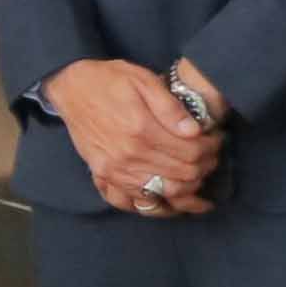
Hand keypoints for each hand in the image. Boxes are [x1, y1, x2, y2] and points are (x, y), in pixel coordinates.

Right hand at [47, 55, 217, 215]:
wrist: (70, 88)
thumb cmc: (108, 80)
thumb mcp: (142, 79)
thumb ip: (169, 106)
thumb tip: (194, 131)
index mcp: (142, 130)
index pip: (192, 152)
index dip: (211, 148)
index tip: (216, 140)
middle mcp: (129, 156)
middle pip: (183, 175)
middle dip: (205, 168)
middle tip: (211, 157)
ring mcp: (115, 170)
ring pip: (163, 194)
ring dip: (188, 191)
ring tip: (200, 181)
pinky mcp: (103, 176)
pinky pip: (131, 203)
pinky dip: (154, 207)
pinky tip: (169, 203)